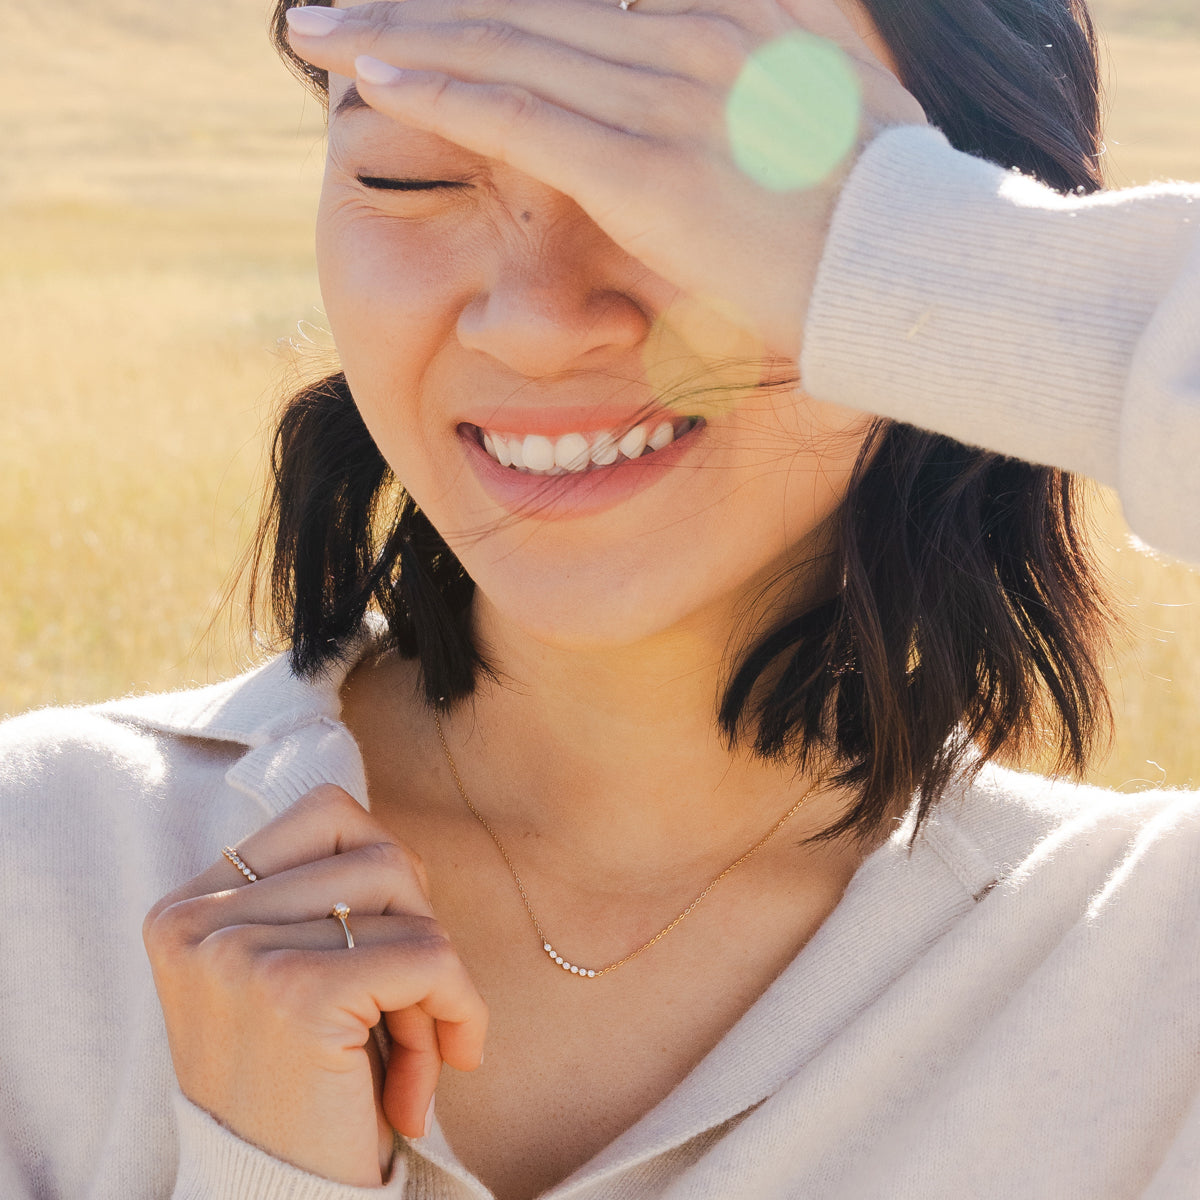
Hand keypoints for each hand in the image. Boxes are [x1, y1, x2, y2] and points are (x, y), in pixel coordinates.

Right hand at [142, 786, 487, 1187]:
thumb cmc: (305, 1094)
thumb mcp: (287, 980)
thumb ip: (323, 902)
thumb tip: (396, 843)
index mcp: (190, 908)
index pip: (326, 813)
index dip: (385, 876)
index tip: (388, 949)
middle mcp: (199, 920)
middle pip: (377, 850)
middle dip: (417, 926)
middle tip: (411, 1008)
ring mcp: (239, 951)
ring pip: (407, 893)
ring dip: (436, 977)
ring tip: (417, 1049)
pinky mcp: (295, 991)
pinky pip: (430, 955)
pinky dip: (459, 1007)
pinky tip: (440, 1072)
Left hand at [285, 0, 925, 360]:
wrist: (918, 273)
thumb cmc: (881, 214)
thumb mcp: (843, 101)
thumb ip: (780, 57)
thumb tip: (739, 66)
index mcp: (736, 15)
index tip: (432, 0)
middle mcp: (696, 36)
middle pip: (528, 4)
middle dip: (422, 2)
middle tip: (338, 2)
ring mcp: (670, 98)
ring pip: (507, 49)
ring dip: (401, 35)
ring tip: (322, 28)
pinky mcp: (648, 171)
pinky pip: (522, 118)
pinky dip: (442, 92)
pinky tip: (373, 75)